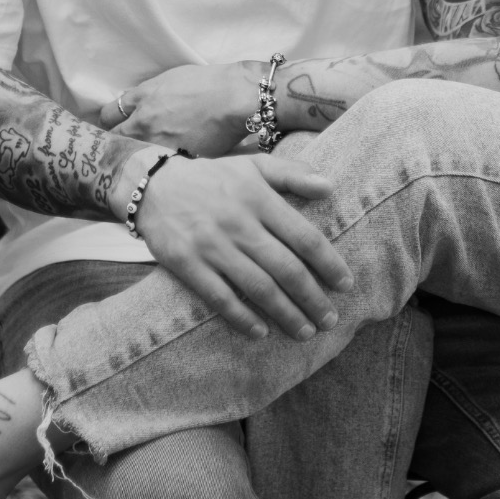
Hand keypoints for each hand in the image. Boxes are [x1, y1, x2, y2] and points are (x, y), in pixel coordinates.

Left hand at [101, 62, 260, 156]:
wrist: (236, 98)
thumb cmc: (211, 84)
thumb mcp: (172, 79)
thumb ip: (150, 94)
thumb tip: (139, 105)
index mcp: (143, 97)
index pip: (109, 114)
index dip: (112, 122)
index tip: (116, 127)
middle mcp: (143, 121)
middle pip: (114, 138)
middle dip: (117, 142)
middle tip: (125, 146)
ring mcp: (157, 143)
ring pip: (133, 156)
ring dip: (137, 157)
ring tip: (145, 160)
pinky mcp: (173, 160)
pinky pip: (158, 166)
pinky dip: (160, 167)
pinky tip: (165, 169)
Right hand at [116, 150, 351, 340]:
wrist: (154, 184)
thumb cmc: (213, 177)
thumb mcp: (253, 166)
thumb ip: (292, 174)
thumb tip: (330, 186)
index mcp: (259, 198)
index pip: (304, 237)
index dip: (329, 264)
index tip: (346, 285)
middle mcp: (239, 223)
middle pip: (286, 268)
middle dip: (312, 298)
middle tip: (329, 320)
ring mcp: (212, 245)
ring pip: (258, 287)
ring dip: (285, 314)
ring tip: (304, 332)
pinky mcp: (187, 264)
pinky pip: (220, 298)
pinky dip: (242, 318)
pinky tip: (261, 332)